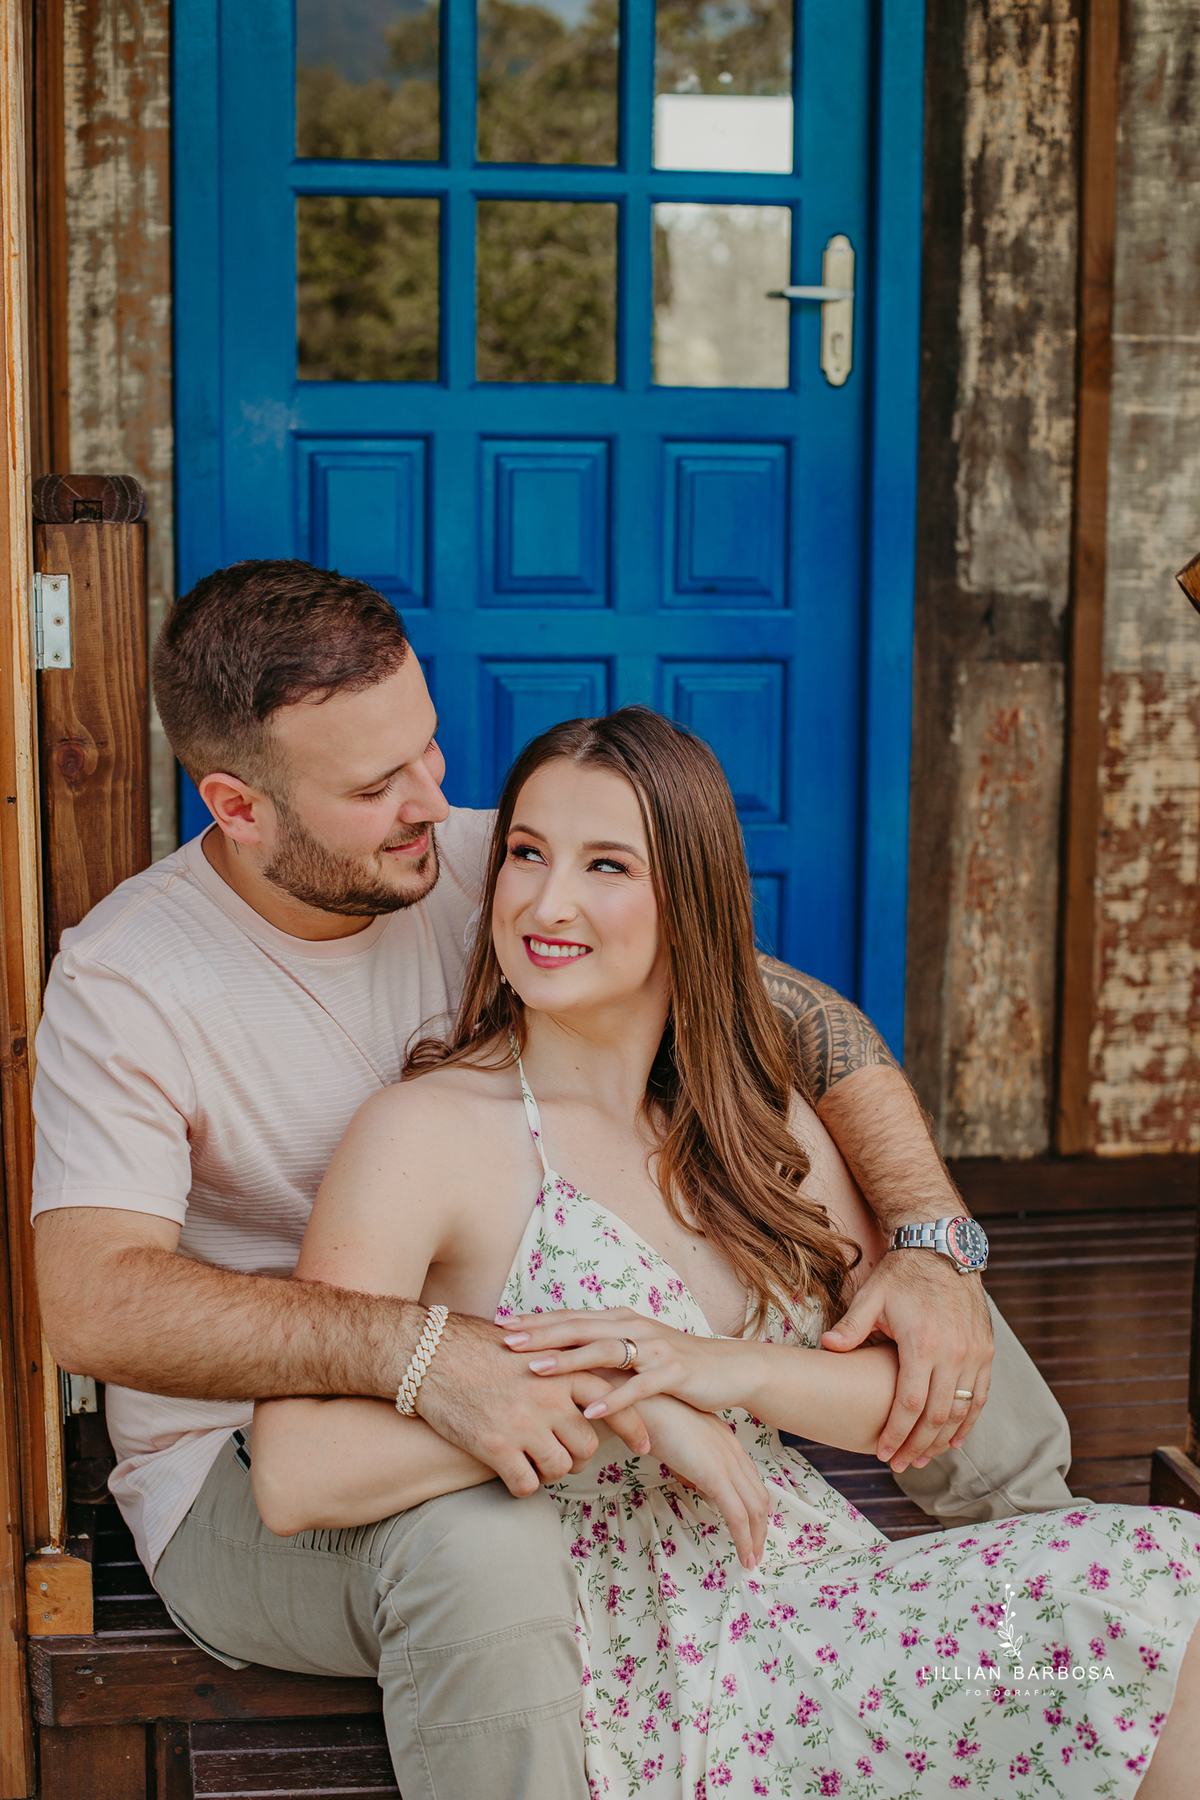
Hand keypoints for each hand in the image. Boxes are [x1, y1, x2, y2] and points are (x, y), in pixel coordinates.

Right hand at [416, 1313, 650, 1496]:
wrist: (428, 1354)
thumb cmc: (476, 1345)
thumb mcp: (529, 1343)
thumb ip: (561, 1362)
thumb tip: (588, 1379)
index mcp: (561, 1368)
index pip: (614, 1401)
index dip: (634, 1428)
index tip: (645, 1446)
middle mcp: (548, 1397)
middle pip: (588, 1446)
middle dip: (580, 1458)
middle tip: (565, 1456)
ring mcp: (523, 1423)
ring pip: (559, 1469)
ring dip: (551, 1472)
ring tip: (536, 1463)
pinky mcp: (495, 1446)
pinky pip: (525, 1484)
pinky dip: (522, 1485)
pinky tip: (512, 1474)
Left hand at [501, 1306, 756, 1416]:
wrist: (729, 1368)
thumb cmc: (674, 1365)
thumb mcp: (634, 1352)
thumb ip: (601, 1351)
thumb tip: (558, 1359)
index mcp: (620, 1320)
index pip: (571, 1318)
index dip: (536, 1321)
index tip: (500, 1325)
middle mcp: (634, 1327)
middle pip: (579, 1328)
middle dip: (540, 1335)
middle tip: (504, 1342)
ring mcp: (655, 1348)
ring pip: (604, 1351)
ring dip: (568, 1361)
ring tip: (535, 1371)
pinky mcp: (675, 1373)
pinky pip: (639, 1387)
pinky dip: (614, 1399)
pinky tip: (591, 1412)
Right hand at [638, 1394, 768, 1570]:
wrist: (643, 1402)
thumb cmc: (653, 1415)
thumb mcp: (679, 1437)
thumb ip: (691, 1456)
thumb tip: (691, 1477)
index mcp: (724, 1440)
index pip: (750, 1478)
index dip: (755, 1503)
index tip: (753, 1523)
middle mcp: (732, 1452)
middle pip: (758, 1496)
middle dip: (760, 1526)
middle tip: (756, 1549)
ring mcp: (726, 1464)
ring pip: (753, 1510)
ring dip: (755, 1538)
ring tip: (751, 1559)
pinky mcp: (715, 1477)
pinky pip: (737, 1516)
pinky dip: (744, 1539)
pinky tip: (743, 1555)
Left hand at [820, 1252, 993, 1470]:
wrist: (943, 1249)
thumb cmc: (902, 1275)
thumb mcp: (872, 1296)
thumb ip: (851, 1326)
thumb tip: (828, 1346)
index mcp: (923, 1344)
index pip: (910, 1404)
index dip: (897, 1433)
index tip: (883, 1454)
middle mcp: (954, 1353)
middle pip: (938, 1416)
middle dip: (918, 1446)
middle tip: (901, 1465)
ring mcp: (975, 1354)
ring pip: (962, 1411)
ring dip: (943, 1440)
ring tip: (924, 1459)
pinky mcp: (986, 1351)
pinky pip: (981, 1396)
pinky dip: (968, 1421)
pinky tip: (954, 1439)